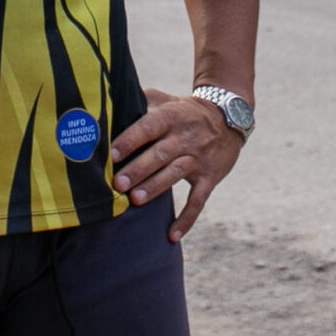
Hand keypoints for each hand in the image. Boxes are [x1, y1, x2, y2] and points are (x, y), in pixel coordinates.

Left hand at [108, 88, 243, 239]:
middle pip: (160, 154)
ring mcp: (198, 158)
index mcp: (171, 117)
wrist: (228, 117)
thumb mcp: (166, 100)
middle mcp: (185, 137)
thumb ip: (141, 101)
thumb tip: (107, 103)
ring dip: (155, 188)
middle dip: (138, 169)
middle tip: (117, 184)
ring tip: (135, 200)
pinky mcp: (209, 177)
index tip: (112, 154)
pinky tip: (172, 235)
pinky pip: (198, 200)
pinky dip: (187, 219)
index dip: (130, 140)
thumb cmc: (184, 111)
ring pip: (175, 174)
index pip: (148, 127)